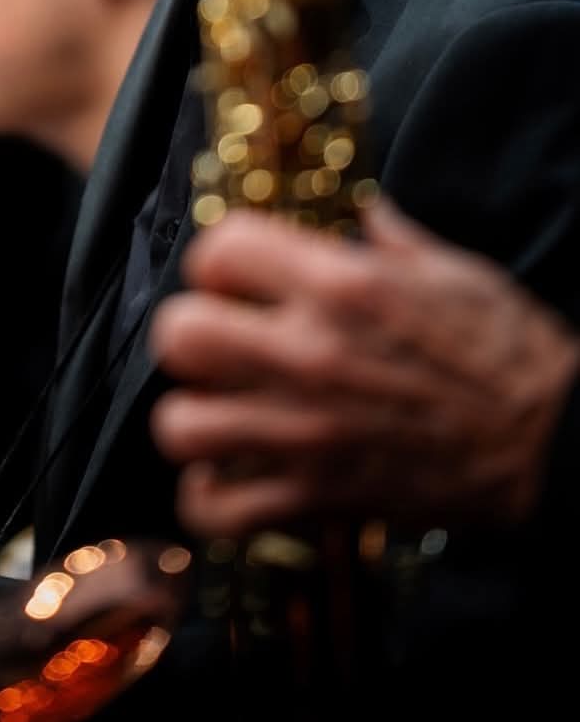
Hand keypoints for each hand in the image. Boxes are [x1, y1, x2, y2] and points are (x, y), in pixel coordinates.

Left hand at [149, 200, 579, 535]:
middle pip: (179, 334)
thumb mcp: (455, 271)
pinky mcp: (317, 498)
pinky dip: (209, 499)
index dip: (218, 261)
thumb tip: (361, 211)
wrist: (555, 447)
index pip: (218, 248)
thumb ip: (391, 238)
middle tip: (218, 343)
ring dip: (191, 417)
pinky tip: (229, 477)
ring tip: (217, 411)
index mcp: (342, 285)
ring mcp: (307, 431)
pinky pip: (216, 509)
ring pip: (181, 424)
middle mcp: (311, 353)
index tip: (237, 278)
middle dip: (189, 334)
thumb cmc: (511, 354)